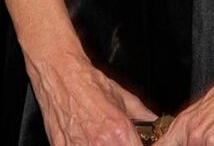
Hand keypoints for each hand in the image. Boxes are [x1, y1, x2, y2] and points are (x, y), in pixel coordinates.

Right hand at [30, 53, 156, 145]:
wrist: (61, 75)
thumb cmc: (88, 83)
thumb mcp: (122, 96)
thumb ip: (141, 112)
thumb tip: (152, 120)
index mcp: (119, 132)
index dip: (140, 145)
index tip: (138, 141)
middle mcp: (100, 144)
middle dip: (123, 145)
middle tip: (117, 137)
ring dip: (104, 145)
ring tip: (99, 135)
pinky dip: (84, 145)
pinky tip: (85, 136)